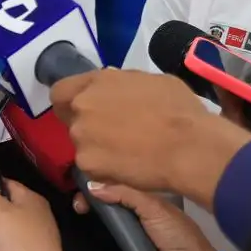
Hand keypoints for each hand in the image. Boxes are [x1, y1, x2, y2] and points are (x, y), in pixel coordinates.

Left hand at [48, 69, 245, 197]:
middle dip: (89, 126)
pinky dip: (105, 169)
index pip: (61, 91)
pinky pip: (92, 167)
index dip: (69, 103)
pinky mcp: (87, 164)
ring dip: (97, 148)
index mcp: (97, 82)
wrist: (189, 146)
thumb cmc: (179, 109)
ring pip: (82, 144)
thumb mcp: (150, 81)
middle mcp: (83, 106)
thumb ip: (121, 84)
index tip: (82, 112)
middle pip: (72, 119)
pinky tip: (128, 168)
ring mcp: (82, 136)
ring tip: (127, 154)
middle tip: (115, 136)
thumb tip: (113, 87)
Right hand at [80, 184, 219, 250]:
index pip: (112, 191)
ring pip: (93, 230)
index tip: (80, 186)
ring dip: (80, 225)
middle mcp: (127, 223)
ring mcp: (118, 244)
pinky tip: (69, 239)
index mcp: (139, 206)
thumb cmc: (176, 236)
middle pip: (99, 210)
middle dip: (84, 204)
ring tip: (67, 219)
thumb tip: (90, 186)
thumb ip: (125, 194)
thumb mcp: (154, 207)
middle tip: (75, 206)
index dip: (96, 187)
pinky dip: (83, 248)